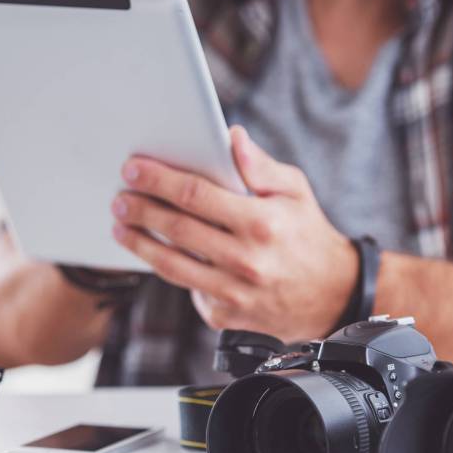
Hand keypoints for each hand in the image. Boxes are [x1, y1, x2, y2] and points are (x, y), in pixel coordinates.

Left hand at [111, 126, 357, 342]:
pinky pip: (187, 289)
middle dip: (140, 209)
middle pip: (176, 229)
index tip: (134, 168)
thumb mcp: (295, 190)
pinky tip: (155, 253)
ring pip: (172, 265)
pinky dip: (169, 270)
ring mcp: (234, 293)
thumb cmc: (308, 234)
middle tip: (120, 198)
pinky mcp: (226, 316)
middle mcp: (246, 260)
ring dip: (140, 243)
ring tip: (121, 226)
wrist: (333, 295)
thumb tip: (231, 137)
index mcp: (262, 223)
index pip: (196, 195)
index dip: (159, 180)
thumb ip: (260, 165)